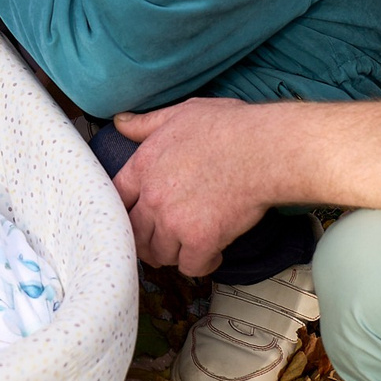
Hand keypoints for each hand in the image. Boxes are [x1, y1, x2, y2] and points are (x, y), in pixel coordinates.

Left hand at [107, 99, 277, 277]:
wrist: (263, 149)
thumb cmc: (228, 127)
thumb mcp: (181, 113)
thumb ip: (146, 123)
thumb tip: (121, 122)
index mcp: (144, 166)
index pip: (116, 198)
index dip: (124, 209)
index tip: (135, 214)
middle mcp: (153, 197)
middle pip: (134, 233)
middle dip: (146, 239)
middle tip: (162, 239)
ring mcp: (175, 222)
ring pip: (160, 254)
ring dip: (174, 252)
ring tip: (187, 246)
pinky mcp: (201, 241)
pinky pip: (191, 267)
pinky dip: (202, 264)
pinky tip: (212, 253)